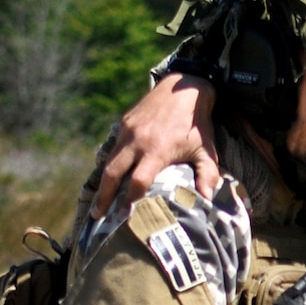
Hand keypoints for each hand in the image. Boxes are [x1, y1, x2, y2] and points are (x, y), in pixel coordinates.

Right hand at [93, 75, 221, 215]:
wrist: (185, 88)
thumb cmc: (198, 124)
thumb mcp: (206, 150)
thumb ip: (208, 175)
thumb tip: (207, 199)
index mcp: (157, 150)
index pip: (137, 181)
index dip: (130, 199)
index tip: (125, 215)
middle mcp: (137, 141)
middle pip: (113, 174)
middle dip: (104, 196)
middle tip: (98, 215)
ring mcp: (128, 131)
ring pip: (109, 161)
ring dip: (103, 183)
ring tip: (100, 202)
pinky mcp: (125, 123)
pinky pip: (114, 149)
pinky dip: (110, 165)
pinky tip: (109, 179)